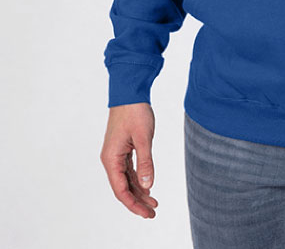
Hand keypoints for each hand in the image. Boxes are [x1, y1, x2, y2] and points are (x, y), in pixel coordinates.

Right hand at [100, 102, 158, 217]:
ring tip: (153, 202)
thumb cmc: (134, 111)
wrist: (129, 92)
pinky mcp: (122, 149)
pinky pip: (129, 170)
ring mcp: (116, 154)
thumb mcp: (143, 137)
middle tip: (153, 212)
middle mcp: (110, 159)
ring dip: (139, 191)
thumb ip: (145, 162)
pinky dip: (138, 179)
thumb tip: (148, 185)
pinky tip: (147, 186)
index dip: (133, 204)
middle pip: (123, 187)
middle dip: (137, 201)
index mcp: (111, 158)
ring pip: (126, 180)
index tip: (147, 213)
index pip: (120, 189)